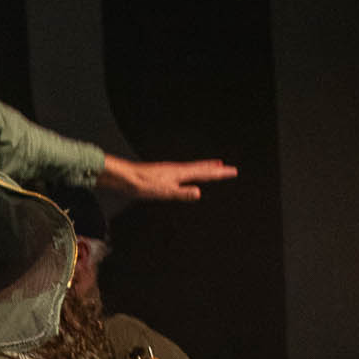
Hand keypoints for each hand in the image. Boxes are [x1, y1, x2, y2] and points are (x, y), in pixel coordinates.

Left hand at [97, 155, 237, 201]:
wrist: (125, 177)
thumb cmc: (143, 185)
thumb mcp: (164, 192)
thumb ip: (182, 193)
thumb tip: (199, 193)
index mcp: (180, 173)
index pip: (205, 173)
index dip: (219, 174)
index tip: (233, 171)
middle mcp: (177, 169)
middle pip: (201, 168)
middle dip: (215, 169)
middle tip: (228, 168)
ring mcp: (170, 171)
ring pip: (193, 168)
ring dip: (205, 168)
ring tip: (214, 166)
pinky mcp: (164, 174)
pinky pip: (184, 172)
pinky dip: (192, 171)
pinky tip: (188, 174)